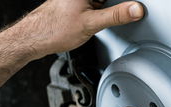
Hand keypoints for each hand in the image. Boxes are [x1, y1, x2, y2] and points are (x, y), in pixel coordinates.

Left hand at [16, 0, 144, 58]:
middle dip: (117, 5)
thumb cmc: (54, 30)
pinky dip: (102, 9)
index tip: (135, 7)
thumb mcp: (91, 24)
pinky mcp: (77, 2)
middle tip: (129, 12)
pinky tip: (98, 19)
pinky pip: (96, 3)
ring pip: (102, 0)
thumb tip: (136, 9)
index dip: (124, 3)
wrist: (34, 38)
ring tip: (109, 17)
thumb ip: (116, 16)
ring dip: (110, 7)